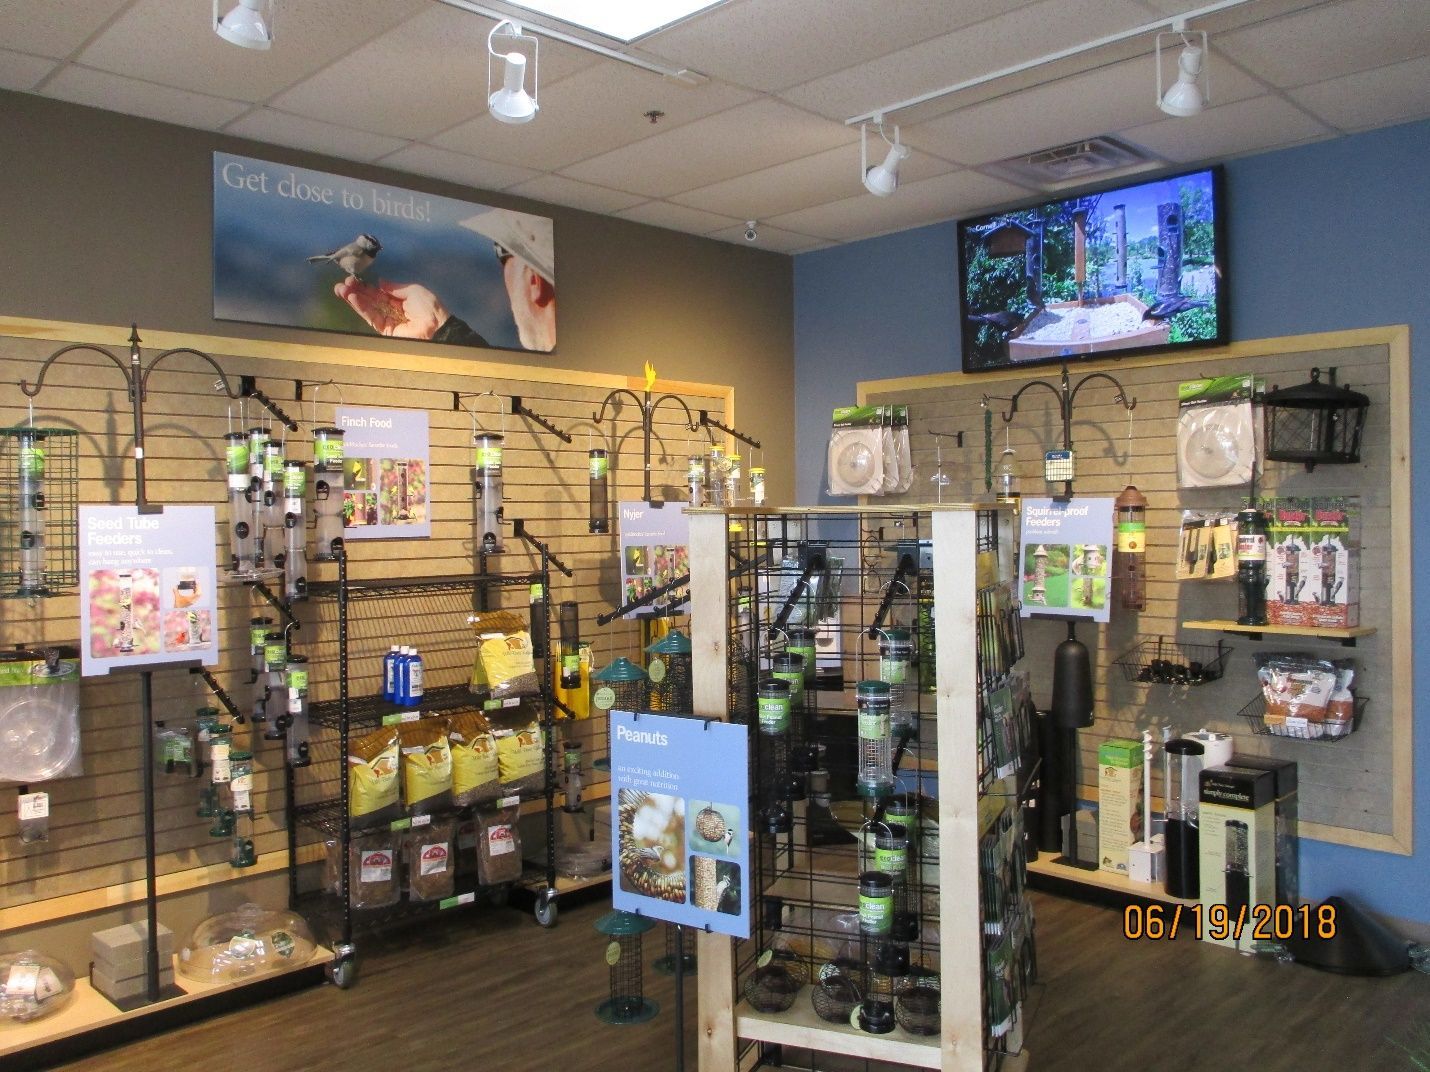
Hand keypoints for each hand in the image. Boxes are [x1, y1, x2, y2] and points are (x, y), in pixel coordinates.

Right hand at [335, 278, 449, 338]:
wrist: (436, 326)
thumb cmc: (428, 307)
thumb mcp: (413, 290)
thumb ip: (395, 287)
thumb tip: (380, 282)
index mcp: (401, 300)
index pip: (379, 293)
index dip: (366, 286)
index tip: (353, 279)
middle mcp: (392, 310)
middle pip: (370, 300)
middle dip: (356, 292)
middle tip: (341, 284)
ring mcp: (388, 321)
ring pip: (368, 308)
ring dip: (353, 299)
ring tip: (340, 289)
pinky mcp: (385, 330)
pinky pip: (371, 317)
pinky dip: (361, 307)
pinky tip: (352, 298)